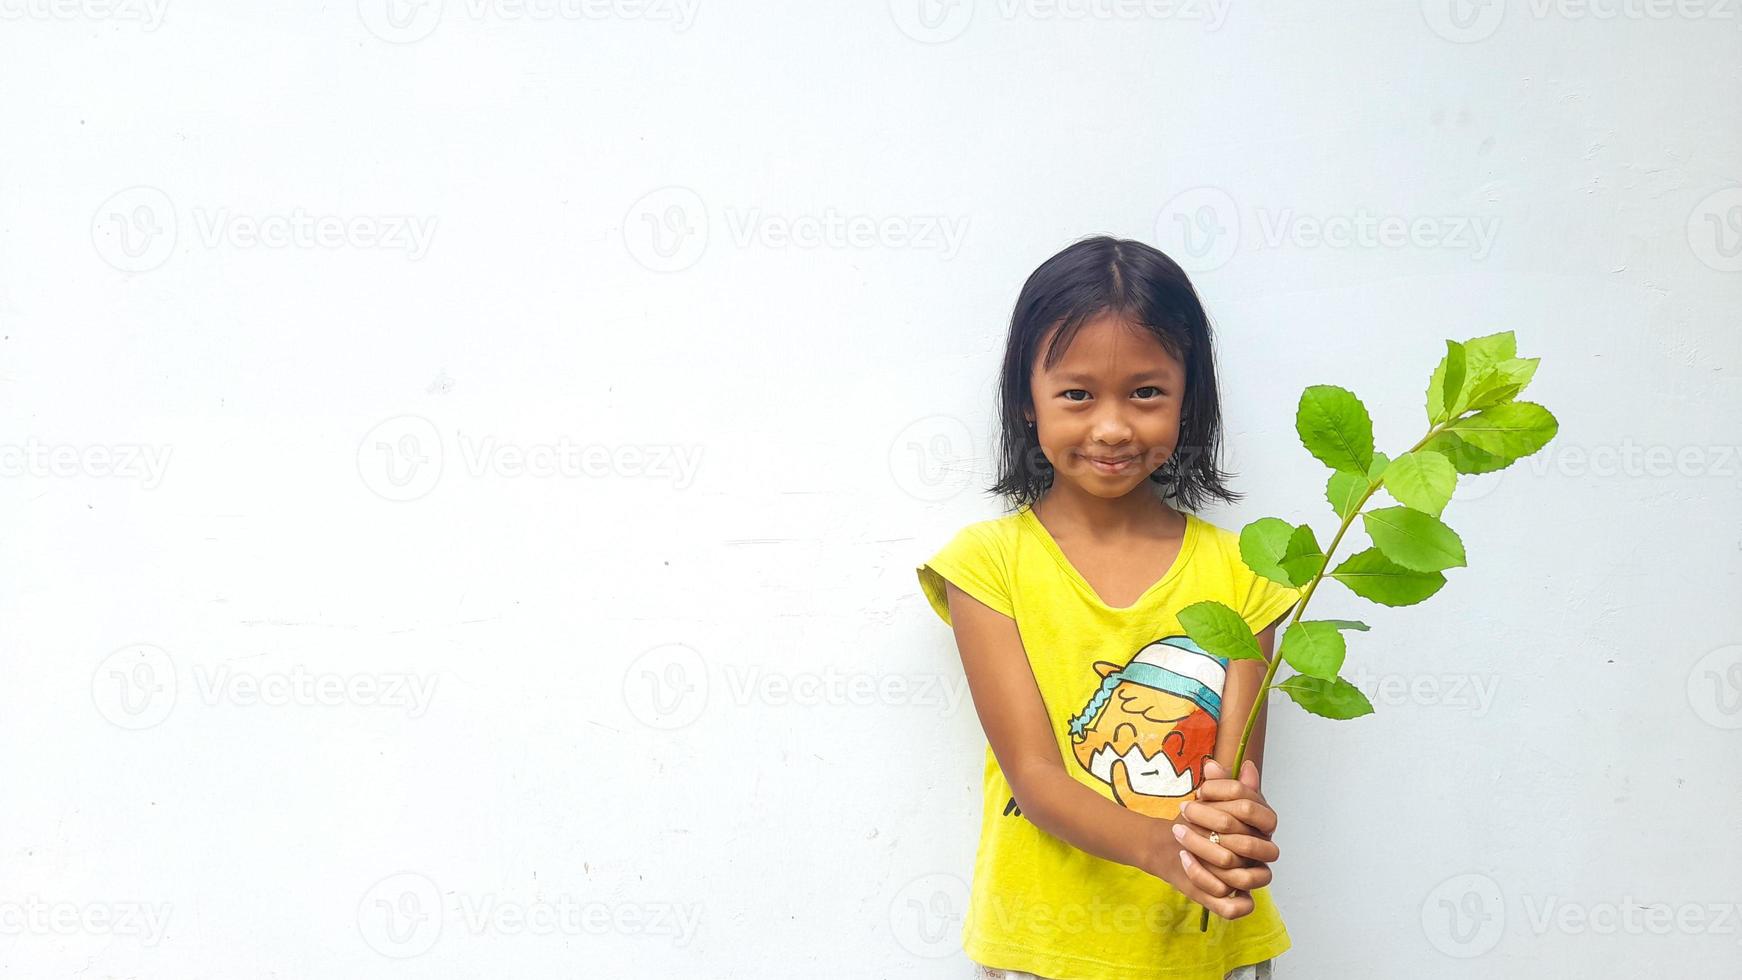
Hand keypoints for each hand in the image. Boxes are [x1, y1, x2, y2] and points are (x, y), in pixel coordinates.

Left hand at [1174, 759, 1280, 912]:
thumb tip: (1212, 766)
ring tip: (1180, 838)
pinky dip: (1203, 880)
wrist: (1175, 844)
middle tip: (1183, 813)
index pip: (1255, 810)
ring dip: (1205, 854)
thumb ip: (1217, 783)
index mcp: (1263, 826)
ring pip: (1242, 875)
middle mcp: (1263, 853)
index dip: (1226, 798)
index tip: (1200, 792)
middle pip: (1248, 843)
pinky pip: (1233, 905)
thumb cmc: (1200, 820)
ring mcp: (1252, 877)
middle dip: (1212, 826)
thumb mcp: (1209, 799)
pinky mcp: (1236, 902)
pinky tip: (1185, 860)